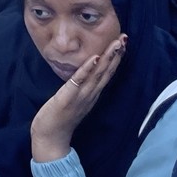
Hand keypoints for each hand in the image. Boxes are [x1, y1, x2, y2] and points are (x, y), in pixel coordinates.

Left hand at [30, 34, 126, 162]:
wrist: (51, 138)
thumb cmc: (60, 117)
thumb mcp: (75, 99)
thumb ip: (82, 87)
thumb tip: (87, 73)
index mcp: (91, 94)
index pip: (107, 73)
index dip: (115, 58)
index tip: (122, 42)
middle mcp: (90, 94)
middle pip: (106, 72)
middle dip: (116, 54)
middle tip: (124, 38)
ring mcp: (81, 97)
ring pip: (97, 75)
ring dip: (107, 59)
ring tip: (116, 44)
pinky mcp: (68, 98)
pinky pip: (79, 81)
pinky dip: (87, 69)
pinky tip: (94, 58)